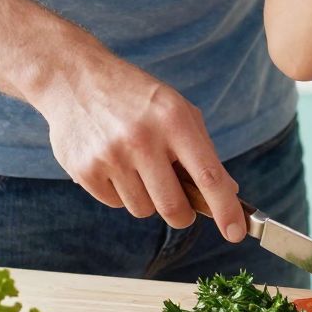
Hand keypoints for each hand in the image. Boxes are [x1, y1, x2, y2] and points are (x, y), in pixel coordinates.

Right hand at [31, 46, 246, 239]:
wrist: (75, 79)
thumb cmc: (136, 97)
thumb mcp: (176, 109)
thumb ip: (203, 150)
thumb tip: (229, 192)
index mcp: (174, 120)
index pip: (208, 176)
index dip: (225, 209)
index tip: (235, 233)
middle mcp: (142, 139)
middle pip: (173, 207)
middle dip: (183, 215)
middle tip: (181, 208)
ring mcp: (111, 156)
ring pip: (143, 209)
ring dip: (148, 198)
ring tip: (137, 166)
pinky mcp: (85, 170)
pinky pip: (116, 203)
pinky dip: (121, 192)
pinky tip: (114, 163)